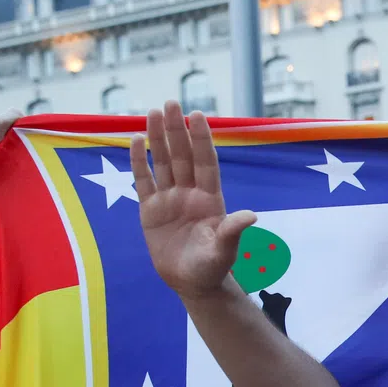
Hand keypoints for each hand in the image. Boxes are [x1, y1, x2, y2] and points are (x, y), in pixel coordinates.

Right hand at [132, 102, 257, 301]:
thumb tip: (251, 216)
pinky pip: (144, 180)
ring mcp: (169, 199)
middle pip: (183, 155)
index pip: (205, 162)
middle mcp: (190, 193)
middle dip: (176, 130)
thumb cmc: (213, 267)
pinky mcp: (150, 209)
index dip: (201, 139)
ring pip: (163, 162)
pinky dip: (139, 161)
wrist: (192, 283)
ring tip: (151, 113)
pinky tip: (135, 140)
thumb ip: (232, 231)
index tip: (196, 115)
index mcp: (210, 198)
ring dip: (157, 138)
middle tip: (170, 103)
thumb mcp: (224, 250)